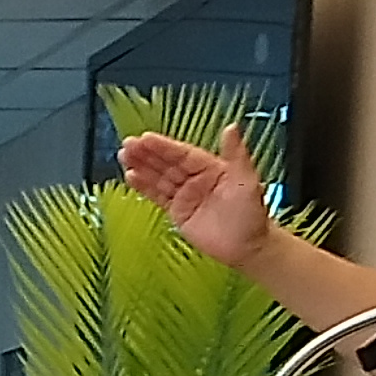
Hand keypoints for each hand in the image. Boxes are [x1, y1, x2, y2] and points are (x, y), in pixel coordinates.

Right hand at [119, 127, 274, 270]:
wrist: (248, 247)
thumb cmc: (252, 214)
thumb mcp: (247, 180)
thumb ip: (236, 154)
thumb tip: (232, 127)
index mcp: (211, 167)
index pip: (182, 154)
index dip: (164, 146)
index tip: (145, 138)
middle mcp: (195, 178)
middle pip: (167, 163)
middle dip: (147, 154)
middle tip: (127, 145)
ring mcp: (185, 195)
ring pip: (159, 178)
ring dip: (141, 167)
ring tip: (124, 157)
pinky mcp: (178, 212)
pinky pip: (158, 196)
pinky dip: (144, 187)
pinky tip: (131, 178)